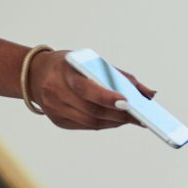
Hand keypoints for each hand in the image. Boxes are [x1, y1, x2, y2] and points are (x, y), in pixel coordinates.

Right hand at [27, 50, 156, 129]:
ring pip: (91, 122)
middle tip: (139, 116)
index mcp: (65, 72)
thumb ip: (123, 76)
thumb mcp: (93, 62)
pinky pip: (86, 126)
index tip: (128, 102)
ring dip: (114, 121)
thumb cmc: (72, 65)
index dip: (107, 98)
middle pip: (92, 110)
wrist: (36, 73)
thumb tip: (152, 94)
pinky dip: (104, 123)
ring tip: (130, 118)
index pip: (87, 89)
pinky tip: (115, 120)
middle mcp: (56, 92)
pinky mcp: (57, 121)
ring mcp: (54, 109)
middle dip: (118, 114)